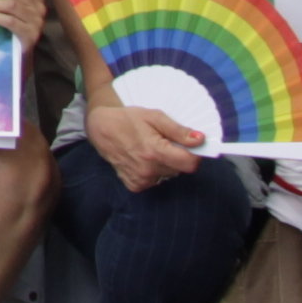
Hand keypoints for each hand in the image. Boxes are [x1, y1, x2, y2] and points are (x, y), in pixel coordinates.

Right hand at [90, 95, 205, 189]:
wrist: (101, 128)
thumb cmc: (128, 119)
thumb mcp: (154, 117)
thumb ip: (178, 130)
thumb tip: (200, 140)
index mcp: (155, 152)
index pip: (190, 164)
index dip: (196, 154)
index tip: (192, 145)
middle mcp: (148, 170)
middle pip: (180, 169)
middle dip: (179, 156)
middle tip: (166, 142)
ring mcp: (140, 180)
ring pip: (168, 175)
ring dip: (167, 164)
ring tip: (152, 149)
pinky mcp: (134, 185)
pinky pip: (156, 181)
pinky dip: (155, 171)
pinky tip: (144, 159)